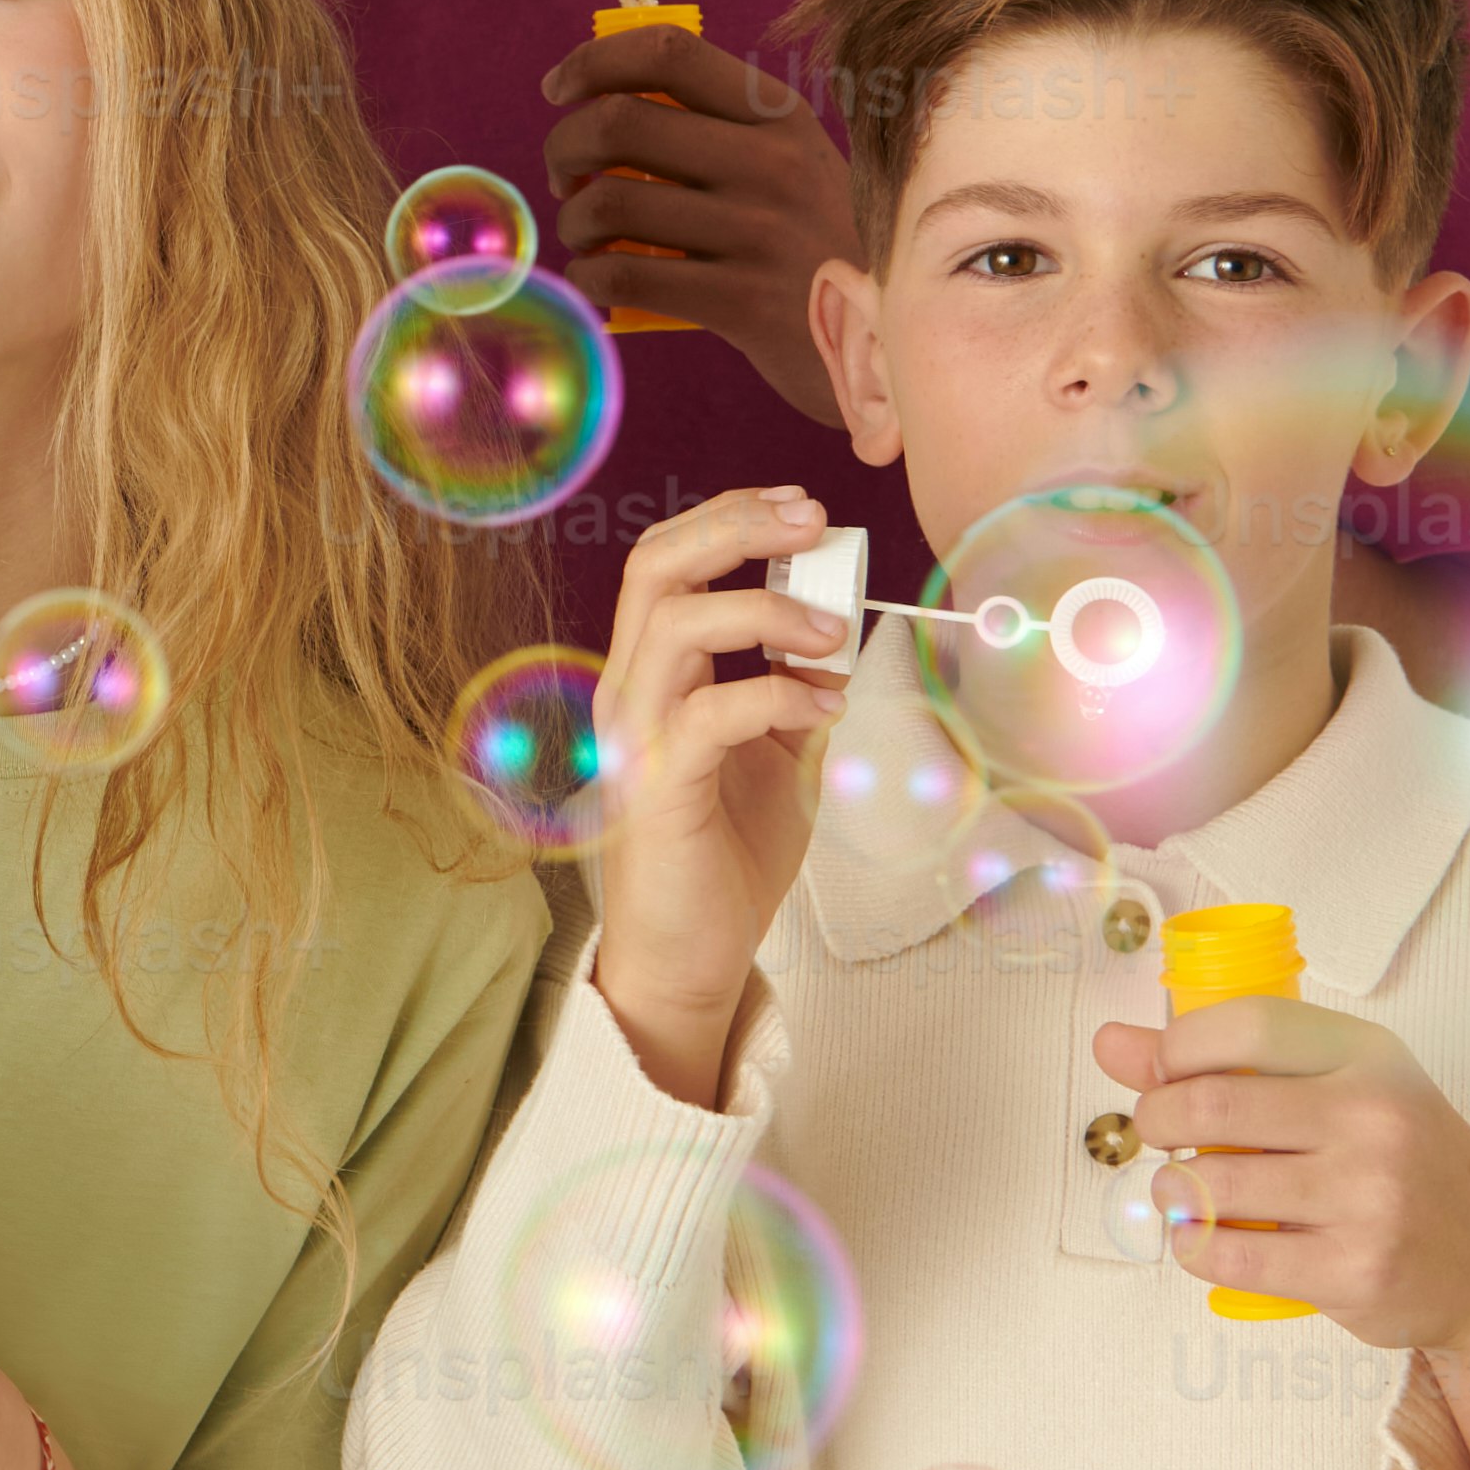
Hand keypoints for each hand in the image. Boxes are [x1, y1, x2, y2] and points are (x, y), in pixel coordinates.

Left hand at [539, 28, 857, 417]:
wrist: (888, 339)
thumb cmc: (815, 245)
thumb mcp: (793, 166)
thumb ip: (719, 130)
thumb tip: (605, 99)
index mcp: (777, 117)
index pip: (669, 53)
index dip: (594, 62)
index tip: (559, 89)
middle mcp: (770, 163)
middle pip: (621, 121)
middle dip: (564, 147)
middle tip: (565, 178)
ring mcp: (758, 232)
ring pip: (610, 202)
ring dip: (574, 221)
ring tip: (586, 238)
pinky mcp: (742, 302)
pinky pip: (625, 276)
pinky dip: (588, 277)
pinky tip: (595, 279)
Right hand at [588, 486, 856, 1106]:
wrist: (689, 955)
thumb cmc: (724, 857)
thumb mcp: (778, 758)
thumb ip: (794, 691)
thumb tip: (841, 635)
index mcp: (649, 676)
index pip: (666, 562)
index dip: (730, 521)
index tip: (804, 513)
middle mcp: (628, 692)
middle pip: (656, 566)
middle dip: (737, 528)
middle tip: (812, 523)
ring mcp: (635, 737)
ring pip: (676, 623)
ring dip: (767, 612)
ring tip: (831, 638)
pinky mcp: (658, 786)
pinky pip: (710, 711)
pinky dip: (778, 693)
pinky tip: (825, 707)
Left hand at [1099, 994, 1469, 1469]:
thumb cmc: (1407, 1166)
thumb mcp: (1338, 1088)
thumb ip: (1225, 1063)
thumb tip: (1112, 1043)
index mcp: (1368, 1059)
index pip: (1243, 1027)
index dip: (1176, 1046)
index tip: (1162, 1071)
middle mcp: (1373, 1121)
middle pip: (1209, 1104)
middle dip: (1156, 1119)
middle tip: (1160, 1133)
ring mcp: (1366, 1200)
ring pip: (1208, 1184)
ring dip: (1171, 1190)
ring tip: (1186, 1189)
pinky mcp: (1351, 1272)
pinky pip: (1225, 1255)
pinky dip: (1193, 1247)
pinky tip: (1206, 1236)